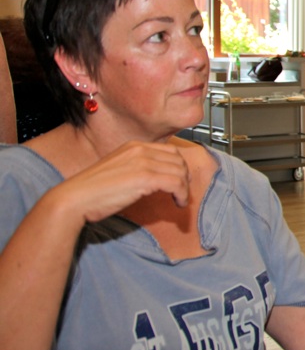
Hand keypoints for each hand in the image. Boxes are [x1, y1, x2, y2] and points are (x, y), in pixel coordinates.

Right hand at [44, 141, 191, 225]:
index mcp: (133, 146)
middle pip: (178, 160)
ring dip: (185, 188)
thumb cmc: (92, 191)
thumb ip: (137, 168)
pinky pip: (176, 183)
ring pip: (180, 172)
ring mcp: (143, 162)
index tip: (180, 180)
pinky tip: (178, 203)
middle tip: (182, 192)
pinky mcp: (145, 178)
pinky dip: (182, 194)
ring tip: (180, 200)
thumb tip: (157, 178)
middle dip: (184, 177)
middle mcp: (140, 150)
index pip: (170, 150)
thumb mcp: (119, 170)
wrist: (74, 199)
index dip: (179, 166)